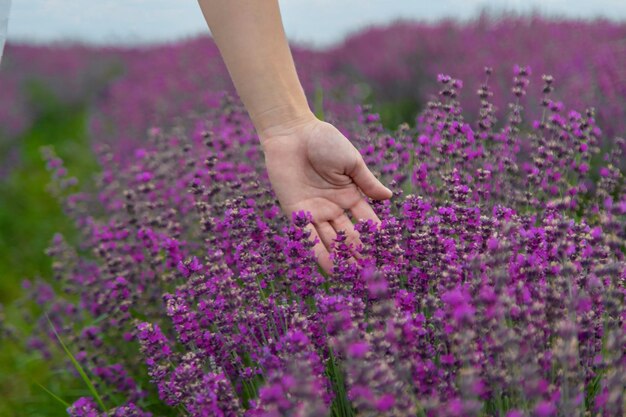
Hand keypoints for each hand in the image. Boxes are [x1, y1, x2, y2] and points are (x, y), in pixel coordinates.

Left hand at [260, 116, 392, 271]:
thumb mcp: (351, 161)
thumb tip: (389, 198)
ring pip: (331, 240)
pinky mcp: (296, 212)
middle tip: (373, 273)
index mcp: (350, 195)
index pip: (368, 222)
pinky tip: (331, 266)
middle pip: (350, 235)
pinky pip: (308, 235)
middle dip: (361, 253)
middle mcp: (334, 207)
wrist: (293, 133)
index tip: (392, 255)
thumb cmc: (324, 141)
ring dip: (342, 257)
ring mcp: (315, 211)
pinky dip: (319, 251)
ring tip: (354, 276)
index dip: (379, 238)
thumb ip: (367, 182)